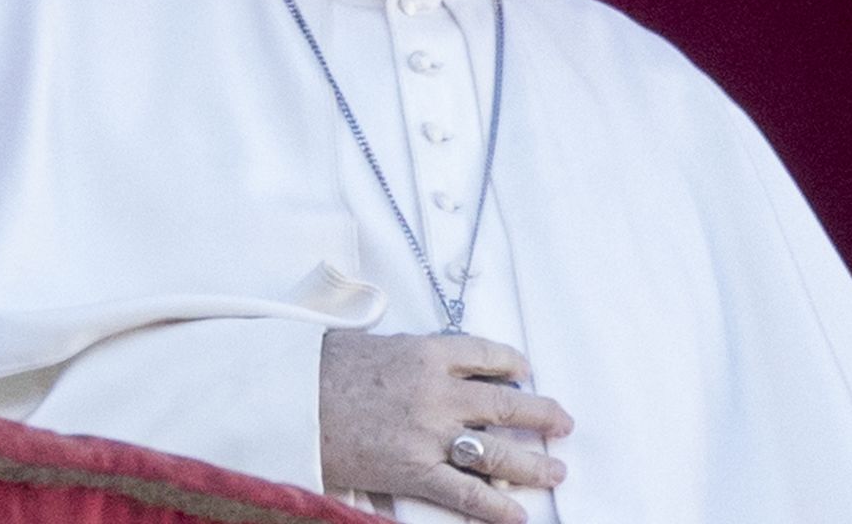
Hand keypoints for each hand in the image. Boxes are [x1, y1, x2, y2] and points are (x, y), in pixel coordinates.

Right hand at [319, 330, 572, 523]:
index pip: (486, 353)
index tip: (525, 370)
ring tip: (556, 470)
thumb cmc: (321, 368)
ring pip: (497, 449)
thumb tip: (431, 362)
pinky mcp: (414, 471)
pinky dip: (495, 506)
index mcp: (428, 352)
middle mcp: (439, 391)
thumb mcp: (373, 344)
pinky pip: (466, 493)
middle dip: (542, 413)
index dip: (512, 362)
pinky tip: (518, 514)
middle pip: (505, 402)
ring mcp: (429, 434)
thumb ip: (411, 355)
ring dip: (533, 462)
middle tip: (563, 421)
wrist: (287, 400)